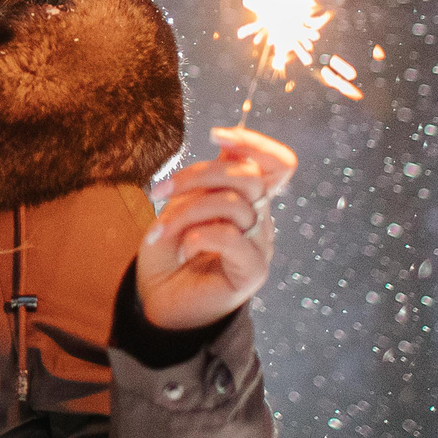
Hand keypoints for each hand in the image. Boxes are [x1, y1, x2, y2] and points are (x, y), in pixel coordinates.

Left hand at [136, 125, 293, 331]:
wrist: (159, 302)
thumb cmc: (169, 253)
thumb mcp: (179, 206)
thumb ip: (204, 181)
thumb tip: (226, 145)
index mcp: (247, 200)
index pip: (278, 164)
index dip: (256, 143)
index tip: (216, 134)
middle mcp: (260, 219)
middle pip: (248, 176)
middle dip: (197, 175)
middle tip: (159, 193)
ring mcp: (260, 245)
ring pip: (233, 203)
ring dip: (186, 210)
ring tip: (161, 230)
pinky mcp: (252, 271)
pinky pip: (231, 237)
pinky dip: (200, 235)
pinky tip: (184, 248)